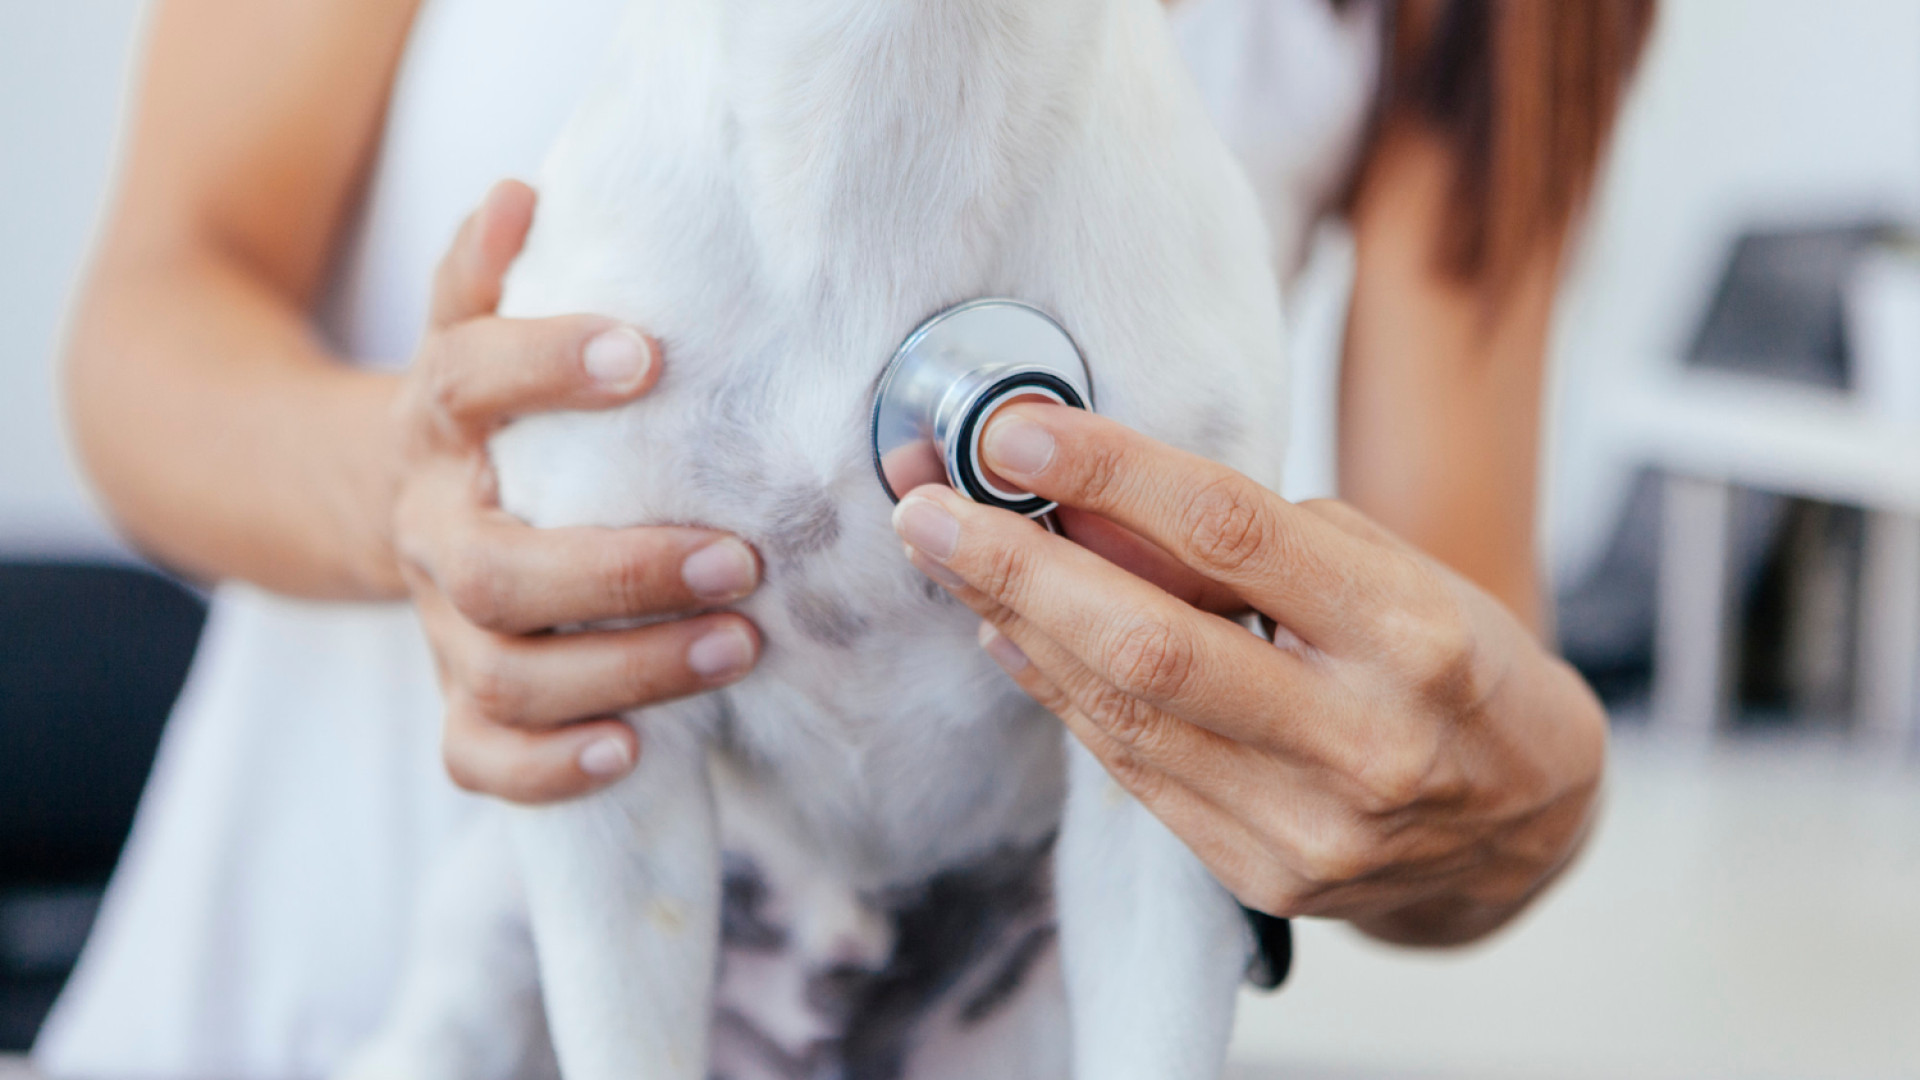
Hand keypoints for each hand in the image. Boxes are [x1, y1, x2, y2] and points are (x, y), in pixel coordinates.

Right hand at [388, 180, 762, 803]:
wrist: (376, 504)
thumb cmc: (480, 417)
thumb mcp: (471, 334)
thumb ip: (489, 272)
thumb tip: (523, 191)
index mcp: (438, 424)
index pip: (467, 380)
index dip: (546, 365)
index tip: (649, 354)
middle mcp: (433, 531)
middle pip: (498, 570)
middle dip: (624, 571)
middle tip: (743, 557)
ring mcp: (443, 627)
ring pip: (508, 673)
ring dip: (628, 668)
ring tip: (742, 644)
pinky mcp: (460, 700)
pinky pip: (481, 758)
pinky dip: (551, 767)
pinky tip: (635, 750)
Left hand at [891, 404, 1604, 944]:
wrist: (1519, 820)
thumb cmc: (1449, 662)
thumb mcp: (1386, 571)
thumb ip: (1251, 543)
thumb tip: (1083, 500)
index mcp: (1413, 636)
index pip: (1235, 533)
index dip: (1111, 473)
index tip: (1013, 430)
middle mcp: (1364, 742)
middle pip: (1151, 644)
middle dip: (1016, 568)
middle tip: (925, 509)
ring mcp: (1311, 828)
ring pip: (1124, 716)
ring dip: (1017, 628)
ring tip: (949, 560)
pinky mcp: (1265, 879)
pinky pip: (1134, 773)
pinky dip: (1062, 697)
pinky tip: (1010, 638)